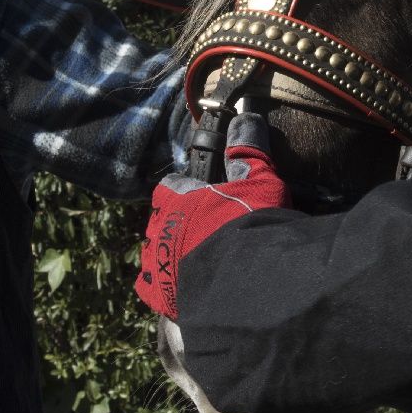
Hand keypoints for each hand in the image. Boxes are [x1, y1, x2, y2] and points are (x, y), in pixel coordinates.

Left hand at [136, 112, 289, 317]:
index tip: (203, 198)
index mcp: (177, 198)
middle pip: (160, 220)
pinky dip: (165, 286)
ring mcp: (156, 264)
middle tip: (205, 231)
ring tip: (196, 260)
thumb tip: (246, 117)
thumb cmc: (252, 224)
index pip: (170, 187)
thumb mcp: (259, 181)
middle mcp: (159, 228)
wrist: (246, 281)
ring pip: (154, 253)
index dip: (186, 191)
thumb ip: (248, 150)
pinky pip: (152, 288)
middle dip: (177, 223)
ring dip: (170, 253)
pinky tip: (185, 285)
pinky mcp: (159, 295)